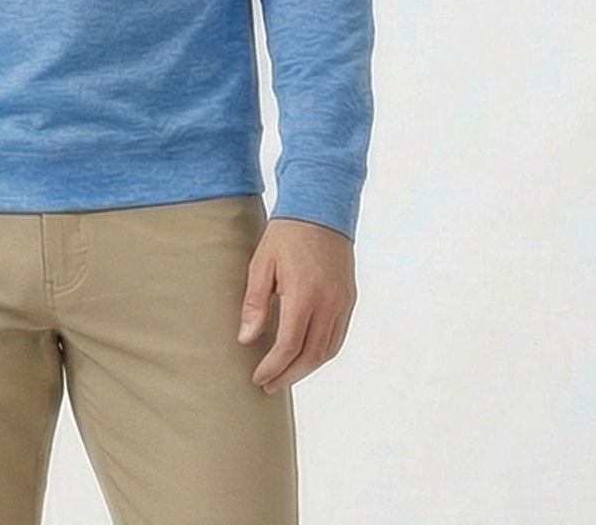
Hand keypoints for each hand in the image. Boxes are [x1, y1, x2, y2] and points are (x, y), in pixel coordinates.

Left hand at [238, 218, 355, 393]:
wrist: (320, 210)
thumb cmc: (286, 234)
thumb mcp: (262, 264)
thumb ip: (255, 303)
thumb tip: (247, 339)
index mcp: (304, 295)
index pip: (289, 346)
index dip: (273, 367)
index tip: (258, 377)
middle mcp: (328, 303)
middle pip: (310, 356)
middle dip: (288, 375)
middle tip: (268, 385)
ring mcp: (342, 303)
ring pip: (327, 351)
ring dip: (306, 369)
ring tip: (284, 375)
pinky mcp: (349, 299)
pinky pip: (337, 337)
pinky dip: (321, 353)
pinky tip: (305, 356)